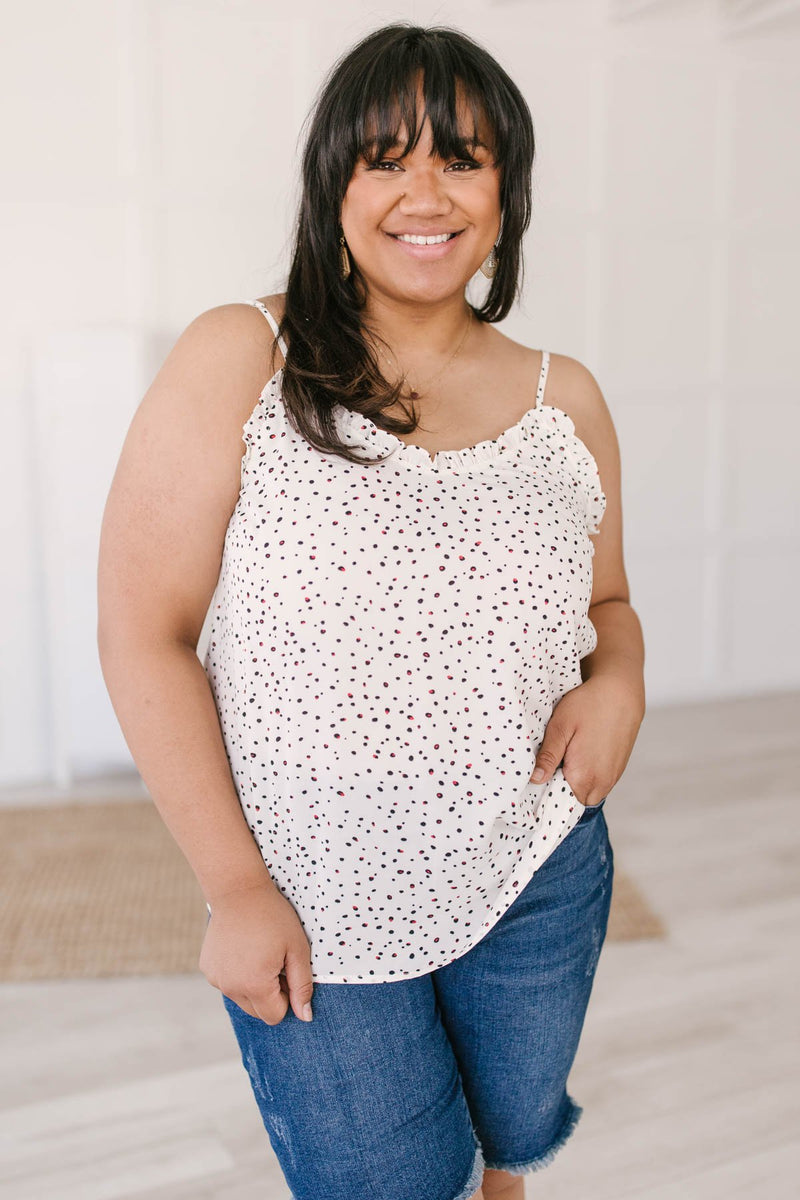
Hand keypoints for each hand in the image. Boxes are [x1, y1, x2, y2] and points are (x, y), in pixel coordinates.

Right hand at [199, 882, 314, 1025]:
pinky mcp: (207, 969)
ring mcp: (216, 978)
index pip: (274, 1016)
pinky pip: (227, 983)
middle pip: (257, 1011)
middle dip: (269, 994)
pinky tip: (242, 949)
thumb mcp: (297, 949)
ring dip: (252, 985)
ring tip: (258, 953)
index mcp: (255, 985)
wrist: (239, 891)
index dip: (286, 997)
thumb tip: (304, 1017)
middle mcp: (231, 987)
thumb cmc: (273, 917)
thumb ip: (302, 985)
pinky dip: (237, 974)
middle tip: (275, 962)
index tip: (287, 972)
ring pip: (242, 998)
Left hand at [530, 675, 643, 806]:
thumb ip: (548, 757)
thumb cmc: (588, 705)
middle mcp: (601, 783)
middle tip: (551, 765)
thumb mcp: (560, 727)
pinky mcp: (618, 769)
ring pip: (587, 793)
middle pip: (573, 801)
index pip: (558, 803)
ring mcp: (612, 777)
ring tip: (567, 757)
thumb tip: (535, 780)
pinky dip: (588, 776)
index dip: (546, 792)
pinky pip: (599, 783)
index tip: (538, 778)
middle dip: (560, 789)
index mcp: (583, 777)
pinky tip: (581, 755)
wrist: (620, 693)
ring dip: (575, 783)